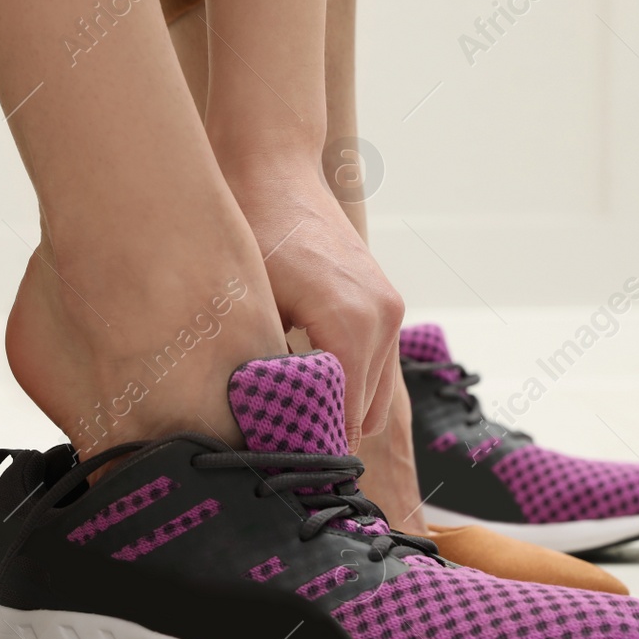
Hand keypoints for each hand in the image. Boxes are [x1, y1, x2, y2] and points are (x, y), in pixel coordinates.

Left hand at [240, 176, 404, 451]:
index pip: (342, 419)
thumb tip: (259, 432)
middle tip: (275, 451)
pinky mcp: (385, 302)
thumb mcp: (249, 309)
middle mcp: (381, 319)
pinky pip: (373, 367)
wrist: (272, 170)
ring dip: (337, 411)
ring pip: (372, 397)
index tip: (276, 468)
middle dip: (324, 436)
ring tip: (286, 421)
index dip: (308, 448)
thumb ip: (266, 373)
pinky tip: (302, 383)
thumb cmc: (251, 234)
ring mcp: (389, 309)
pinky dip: (346, 384)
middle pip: (363, 416)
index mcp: (351, 324)